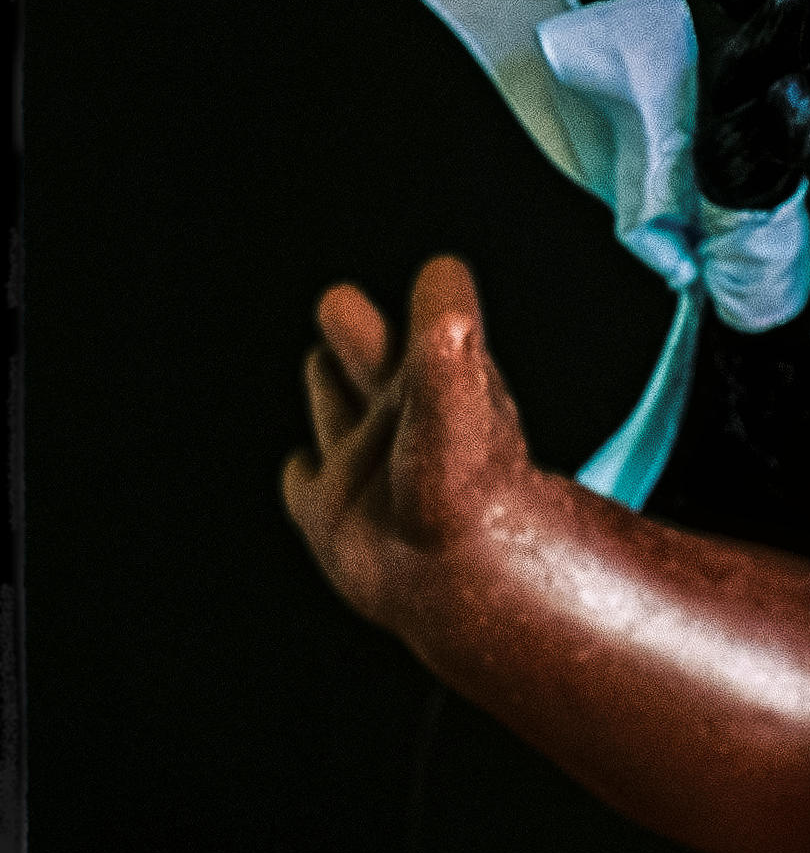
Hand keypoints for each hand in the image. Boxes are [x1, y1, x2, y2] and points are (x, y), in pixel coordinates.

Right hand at [285, 255, 534, 631]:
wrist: (452, 584)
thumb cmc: (464, 490)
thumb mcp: (454, 394)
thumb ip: (446, 333)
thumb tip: (443, 269)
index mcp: (435, 390)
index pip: (426, 338)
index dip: (425, 312)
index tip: (434, 276)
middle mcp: (399, 428)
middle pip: (373, 369)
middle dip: (358, 337)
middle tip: (341, 304)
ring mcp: (363, 471)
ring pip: (340, 415)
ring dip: (331, 389)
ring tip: (323, 360)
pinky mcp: (330, 514)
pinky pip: (308, 484)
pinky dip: (304, 472)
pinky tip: (301, 464)